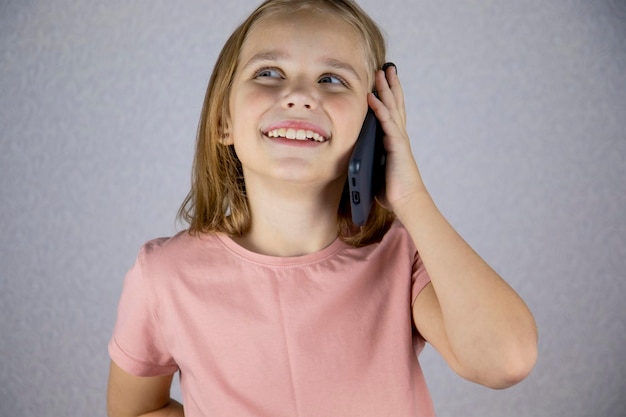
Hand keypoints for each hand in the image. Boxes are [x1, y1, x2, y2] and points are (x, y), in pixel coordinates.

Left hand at [368, 65, 426, 215]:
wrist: (407, 201)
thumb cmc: (393, 191)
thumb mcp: (377, 172)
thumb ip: (370, 161)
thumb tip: (357, 162)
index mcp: (394, 142)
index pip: (392, 114)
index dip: (389, 97)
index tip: (384, 83)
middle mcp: (398, 137)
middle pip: (395, 105)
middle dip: (390, 86)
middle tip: (387, 68)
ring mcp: (398, 139)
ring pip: (392, 108)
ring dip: (386, 90)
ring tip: (382, 72)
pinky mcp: (396, 145)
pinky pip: (386, 122)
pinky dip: (379, 108)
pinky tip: (373, 97)